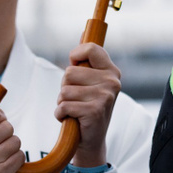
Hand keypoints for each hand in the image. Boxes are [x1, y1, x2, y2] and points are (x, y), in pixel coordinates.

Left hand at [58, 43, 122, 167]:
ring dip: (62, 102)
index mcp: (112, 71)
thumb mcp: (90, 82)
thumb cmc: (86, 107)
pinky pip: (63, 105)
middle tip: (76, 99)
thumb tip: (84, 30)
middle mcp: (112, 81)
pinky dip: (61, 114)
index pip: (90, 49)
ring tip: (74, 110)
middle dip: (65, 87)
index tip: (74, 67)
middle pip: (70, 72)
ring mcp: (105, 96)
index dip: (75, 56)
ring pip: (65, 90)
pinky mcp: (94, 111)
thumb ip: (87, 60)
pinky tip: (71, 119)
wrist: (91, 141)